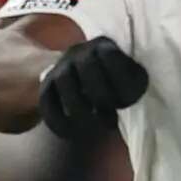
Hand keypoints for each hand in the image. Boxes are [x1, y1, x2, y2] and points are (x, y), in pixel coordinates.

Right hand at [35, 36, 149, 138]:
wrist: (84, 86)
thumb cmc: (116, 87)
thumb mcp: (131, 82)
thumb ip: (134, 85)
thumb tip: (125, 98)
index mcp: (105, 45)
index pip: (111, 55)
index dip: (120, 79)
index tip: (124, 101)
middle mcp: (80, 51)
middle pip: (87, 64)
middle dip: (100, 94)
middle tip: (109, 115)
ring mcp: (61, 66)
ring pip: (64, 79)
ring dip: (79, 108)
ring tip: (92, 127)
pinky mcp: (46, 85)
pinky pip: (46, 100)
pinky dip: (57, 120)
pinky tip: (69, 134)